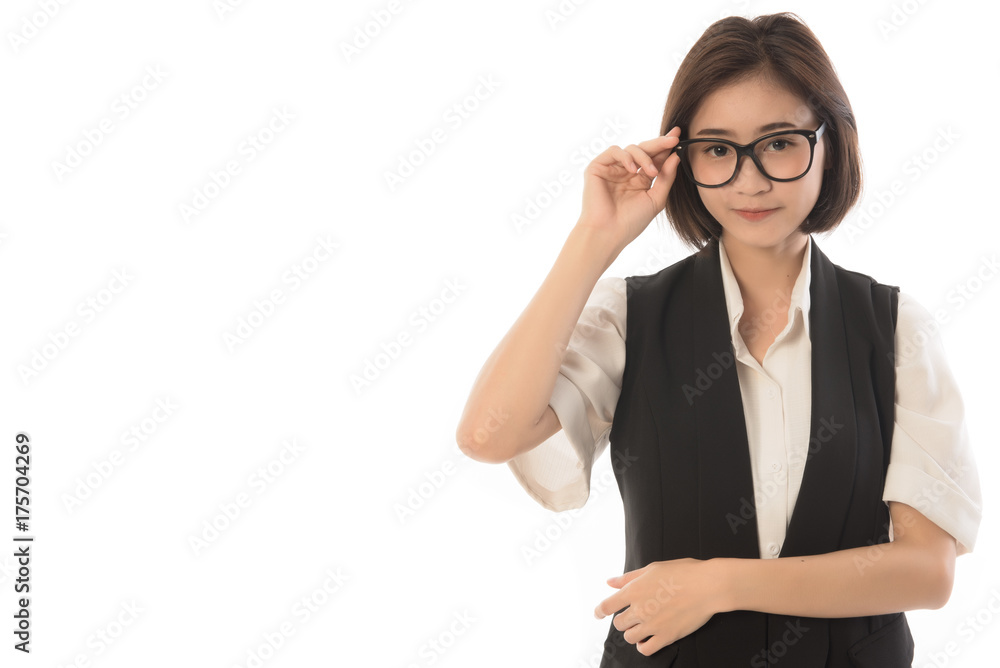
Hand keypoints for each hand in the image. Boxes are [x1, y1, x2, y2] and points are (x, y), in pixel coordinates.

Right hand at [577, 126, 683, 253]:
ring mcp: (612, 169)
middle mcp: (626, 172)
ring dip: (644, 156)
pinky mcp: (597, 167)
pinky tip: (633, 169)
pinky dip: (626, 156)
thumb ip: (666, 177)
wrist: (608, 233)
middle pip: (644, 149)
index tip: (679, 137)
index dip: (666, 147)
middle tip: (673, 139)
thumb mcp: (656, 199)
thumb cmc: (631, 222)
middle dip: (660, 144)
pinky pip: (614, 151)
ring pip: (631, 148)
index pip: (655, 158)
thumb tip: (676, 156)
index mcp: (640, 179)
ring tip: (651, 172)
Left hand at [593, 558, 724, 656]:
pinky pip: (645, 649)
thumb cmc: (682, 573)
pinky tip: (647, 640)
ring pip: (630, 637)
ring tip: (642, 627)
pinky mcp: (666, 636)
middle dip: (623, 620)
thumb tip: (610, 582)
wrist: (707, 586)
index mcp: (634, 590)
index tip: (598, 614)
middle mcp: (640, 609)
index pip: (607, 606)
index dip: (599, 611)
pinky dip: (643, 646)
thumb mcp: (652, 568)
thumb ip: (628, 578)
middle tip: (633, 615)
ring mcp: (652, 625)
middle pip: (619, 623)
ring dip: (633, 633)